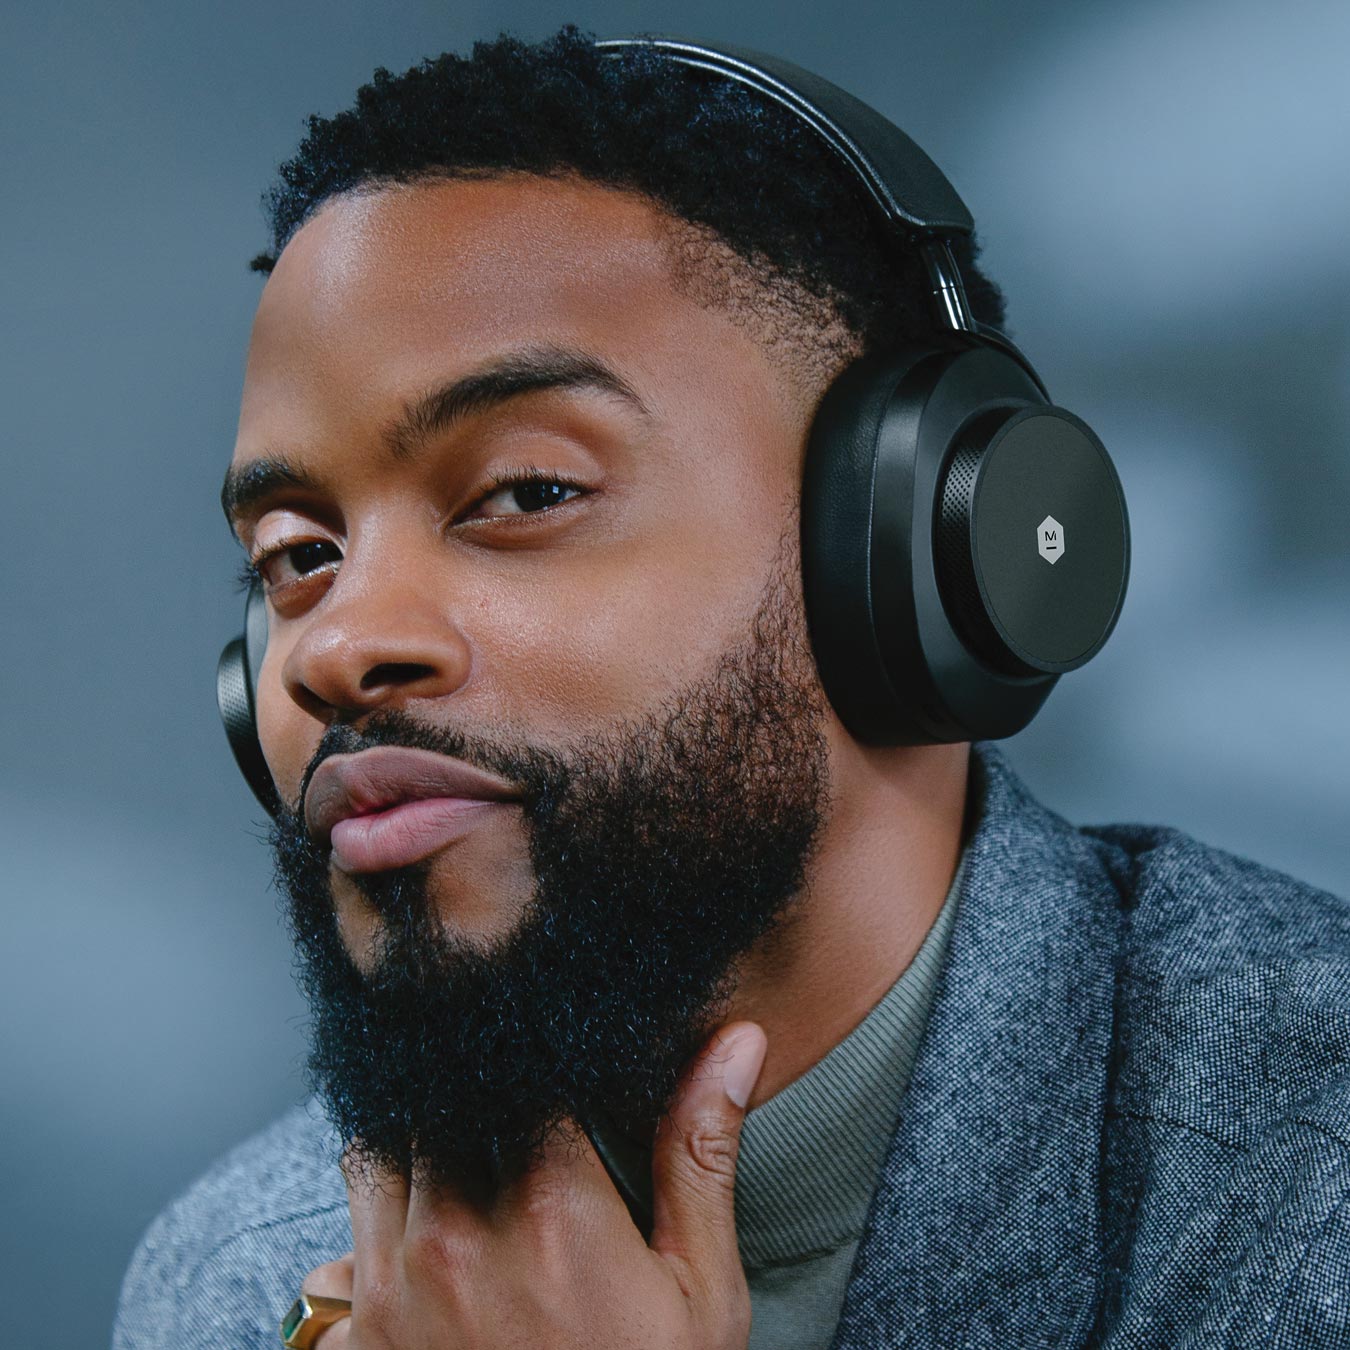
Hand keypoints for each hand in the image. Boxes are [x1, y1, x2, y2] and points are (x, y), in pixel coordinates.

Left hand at [298, 1020, 767, 1348]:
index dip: (534, 1037)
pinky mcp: (360, 1330)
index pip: (520, 1062)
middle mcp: (459, 1234)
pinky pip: (351, 1213)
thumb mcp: (699, 1289)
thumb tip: (734, 1042)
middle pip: (444, 1089)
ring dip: (424, 1127)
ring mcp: (396, 1284)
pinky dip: (385, 1190)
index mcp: (555, 1211)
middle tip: (516, 1090)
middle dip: (478, 1077)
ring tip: (477, 1146)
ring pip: (384, 1138)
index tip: (548, 1033)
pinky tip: (437, 1208)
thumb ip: (699, 1154)